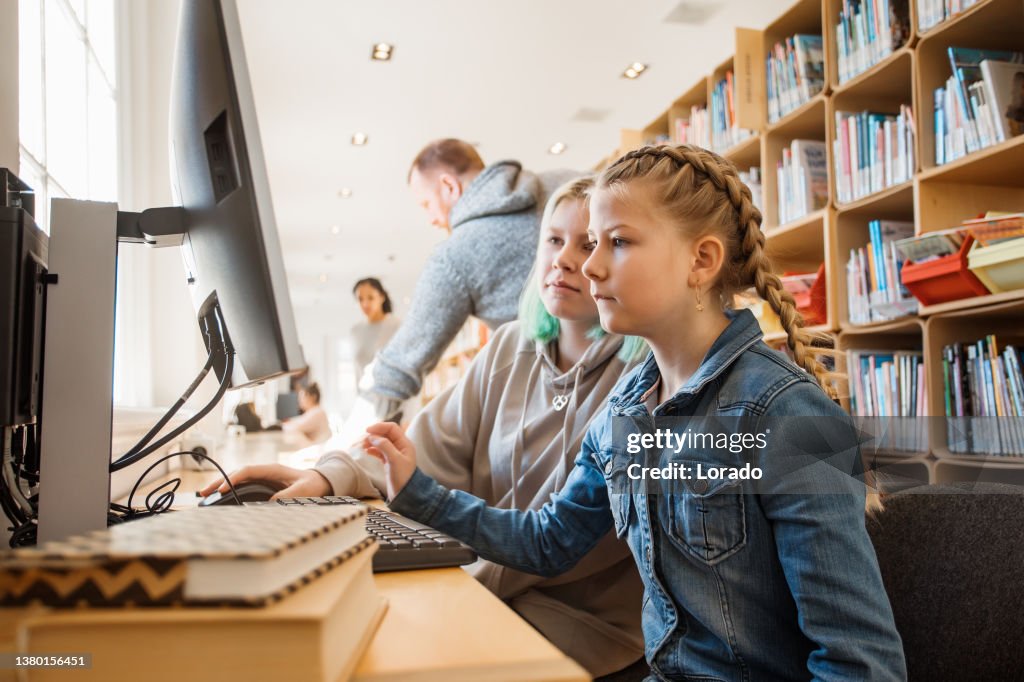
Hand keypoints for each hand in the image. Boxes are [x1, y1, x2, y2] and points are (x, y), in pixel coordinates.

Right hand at [199, 463, 330, 500]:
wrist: (320, 482)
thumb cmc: (312, 484)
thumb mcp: (302, 490)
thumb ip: (286, 496)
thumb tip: (268, 504)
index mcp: (272, 469)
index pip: (247, 471)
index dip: (233, 479)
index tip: (223, 490)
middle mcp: (264, 471)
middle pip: (237, 474)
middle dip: (220, 481)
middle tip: (203, 492)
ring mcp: (262, 477)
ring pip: (237, 479)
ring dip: (222, 485)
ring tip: (206, 495)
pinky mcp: (262, 485)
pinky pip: (243, 486)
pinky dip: (230, 490)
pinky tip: (220, 497)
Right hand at [362, 422, 416, 499]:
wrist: (404, 496)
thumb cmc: (403, 478)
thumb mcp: (395, 460)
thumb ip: (385, 446)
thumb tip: (373, 437)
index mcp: (405, 444)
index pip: (392, 428)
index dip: (379, 427)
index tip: (367, 431)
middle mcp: (400, 447)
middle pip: (385, 434)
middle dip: (374, 434)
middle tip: (363, 440)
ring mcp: (394, 454)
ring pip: (381, 442)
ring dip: (372, 442)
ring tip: (363, 446)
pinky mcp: (388, 461)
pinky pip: (379, 451)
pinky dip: (372, 449)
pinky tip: (366, 451)